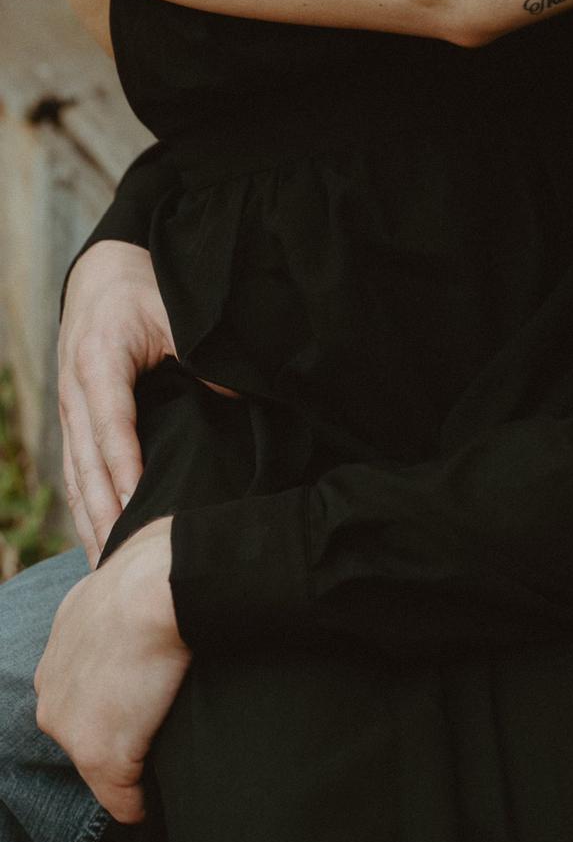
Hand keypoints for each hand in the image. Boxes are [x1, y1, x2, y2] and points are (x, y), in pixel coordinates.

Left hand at [34, 517, 188, 823]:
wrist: (159, 586)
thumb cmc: (155, 568)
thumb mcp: (118, 559)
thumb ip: (116, 572)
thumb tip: (139, 554)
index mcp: (58, 649)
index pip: (81, 690)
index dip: (115, 698)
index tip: (143, 698)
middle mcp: (50, 691)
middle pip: (83, 730)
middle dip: (116, 734)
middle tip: (155, 727)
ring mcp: (71, 727)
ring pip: (100, 764)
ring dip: (128, 767)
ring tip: (158, 762)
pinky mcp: (100, 757)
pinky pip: (122, 801)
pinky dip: (140, 805)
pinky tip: (157, 797)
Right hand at [59, 242, 176, 565]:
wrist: (102, 273)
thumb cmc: (142, 291)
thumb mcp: (174, 314)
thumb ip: (199, 357)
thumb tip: (234, 403)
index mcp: (99, 361)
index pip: (111, 424)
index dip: (123, 468)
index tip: (136, 507)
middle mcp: (75, 390)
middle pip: (86, 461)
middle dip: (103, 511)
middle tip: (121, 560)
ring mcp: (69, 408)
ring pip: (76, 474)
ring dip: (90, 519)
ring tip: (109, 567)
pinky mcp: (73, 420)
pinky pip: (76, 470)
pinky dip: (86, 506)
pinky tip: (99, 539)